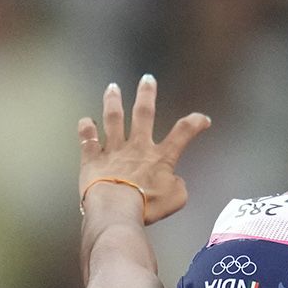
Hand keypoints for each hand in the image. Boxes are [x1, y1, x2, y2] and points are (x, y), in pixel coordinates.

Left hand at [77, 75, 209, 224]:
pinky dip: (85, 130)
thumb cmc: (147, 205)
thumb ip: (178, 186)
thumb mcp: (176, 199)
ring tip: (112, 88)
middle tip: (147, 79)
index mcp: (161, 157)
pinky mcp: (92, 160)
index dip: (195, 123)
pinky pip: (87, 140)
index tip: (203, 119)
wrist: (116, 208)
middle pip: (144, 114)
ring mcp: (113, 151)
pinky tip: (85, 121)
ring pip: (113, 119)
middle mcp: (137, 148)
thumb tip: (174, 180)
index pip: (183, 133)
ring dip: (113, 102)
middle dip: (147, 95)